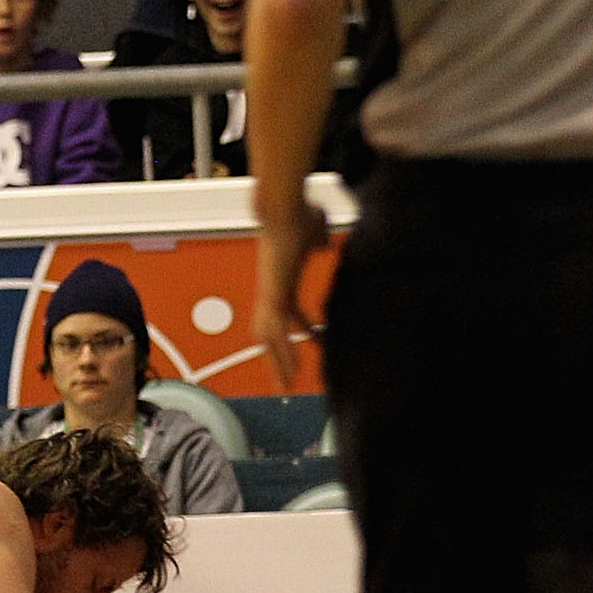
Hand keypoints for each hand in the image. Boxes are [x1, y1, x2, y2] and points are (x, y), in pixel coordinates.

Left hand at [253, 195, 331, 387]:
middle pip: (270, 333)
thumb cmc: (298, 213)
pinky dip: (280, 353)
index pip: (290, 311)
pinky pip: (274, 332)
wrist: (283, 207)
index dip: (300, 327)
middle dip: (278, 356)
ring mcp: (268, 294)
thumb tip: (324, 242)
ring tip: (286, 385)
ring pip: (268, 338)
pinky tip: (288, 370)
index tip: (315, 338)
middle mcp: (271, 291)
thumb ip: (318, 240)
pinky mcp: (272, 295)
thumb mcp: (315, 231)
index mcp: (281, 280)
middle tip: (285, 379)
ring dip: (277, 362)